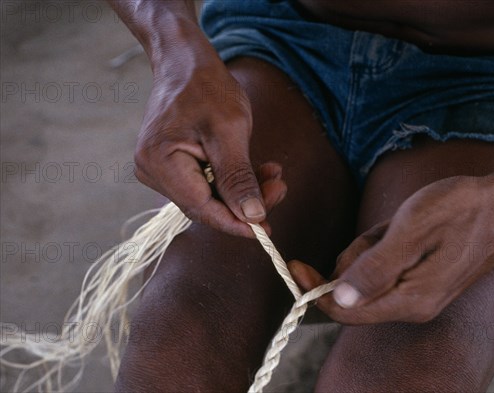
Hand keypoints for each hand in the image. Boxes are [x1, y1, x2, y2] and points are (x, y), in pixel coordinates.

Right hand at [134, 61, 285, 236]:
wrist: (187, 63)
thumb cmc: (206, 87)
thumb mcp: (230, 131)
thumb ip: (239, 178)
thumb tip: (253, 217)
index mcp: (160, 163)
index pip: (201, 208)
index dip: (235, 223)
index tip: (265, 231)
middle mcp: (153, 171)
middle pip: (205, 205)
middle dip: (245, 202)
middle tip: (279, 189)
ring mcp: (160, 170)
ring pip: (209, 196)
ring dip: (243, 190)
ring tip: (274, 175)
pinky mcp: (172, 166)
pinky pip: (206, 183)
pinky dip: (233, 179)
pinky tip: (258, 169)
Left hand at [290, 175, 493, 323]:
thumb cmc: (459, 209)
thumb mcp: (410, 230)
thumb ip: (374, 269)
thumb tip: (339, 299)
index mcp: (409, 299)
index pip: (346, 312)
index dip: (315, 292)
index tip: (294, 265)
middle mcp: (414, 305)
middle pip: (356, 293)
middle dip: (354, 259)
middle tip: (380, 230)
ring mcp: (421, 294)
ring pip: (369, 276)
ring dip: (371, 248)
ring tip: (399, 225)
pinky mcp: (424, 281)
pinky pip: (387, 267)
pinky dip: (385, 246)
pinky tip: (404, 227)